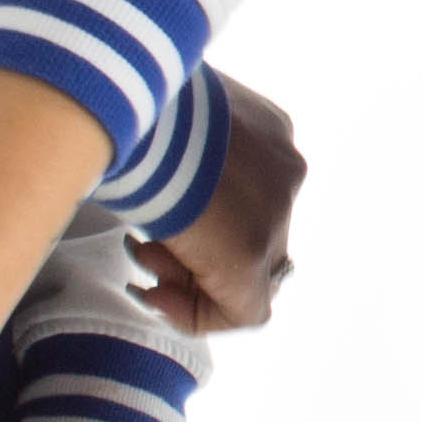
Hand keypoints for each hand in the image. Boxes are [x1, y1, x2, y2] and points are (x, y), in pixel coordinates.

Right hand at [140, 72, 305, 334]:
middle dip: (196, 248)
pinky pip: (246, 310)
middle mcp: (283, 168)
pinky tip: (153, 296)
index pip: (249, 194)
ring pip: (248, 271)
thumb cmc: (139, 106)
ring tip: (142, 257)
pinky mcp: (251, 255)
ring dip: (190, 277)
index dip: (203, 218)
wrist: (138, 111)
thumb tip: (161, 180)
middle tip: (143, 246)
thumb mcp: (170, 118)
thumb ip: (181, 148)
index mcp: (268, 130)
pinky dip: (199, 315)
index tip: (157, 221)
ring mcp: (275, 212)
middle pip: (249, 232)